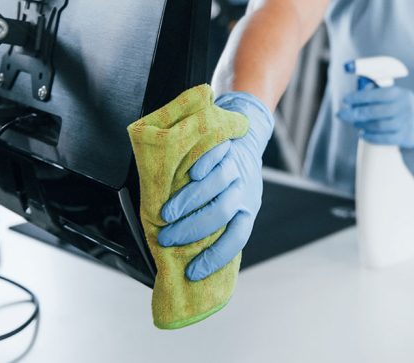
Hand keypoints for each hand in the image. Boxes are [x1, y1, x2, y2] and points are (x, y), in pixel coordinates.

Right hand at [157, 91, 272, 280]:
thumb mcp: (231, 206)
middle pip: (222, 212)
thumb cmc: (230, 183)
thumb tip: (185, 261)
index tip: (193, 272)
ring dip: (190, 201)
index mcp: (247, 210)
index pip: (237, 237)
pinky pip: (218, 155)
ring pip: (219, 184)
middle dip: (192, 229)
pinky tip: (190, 174)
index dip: (217, 257)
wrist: (246, 141)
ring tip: (166, 213)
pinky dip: (204, 164)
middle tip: (167, 239)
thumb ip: (215, 226)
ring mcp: (236, 167)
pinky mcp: (228, 146)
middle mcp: (244, 190)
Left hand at [336, 85, 413, 147]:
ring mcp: (404, 123)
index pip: (374, 94)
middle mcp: (402, 107)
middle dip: (354, 113)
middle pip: (373, 111)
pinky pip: (384, 139)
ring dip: (362, 125)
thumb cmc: (403, 105)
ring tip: (355, 123)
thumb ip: (378, 92)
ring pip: (377, 125)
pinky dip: (371, 137)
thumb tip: (358, 93)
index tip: (346, 100)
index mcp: (398, 94)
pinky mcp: (404, 137)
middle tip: (341, 115)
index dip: (357, 97)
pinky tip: (363, 134)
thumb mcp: (395, 94)